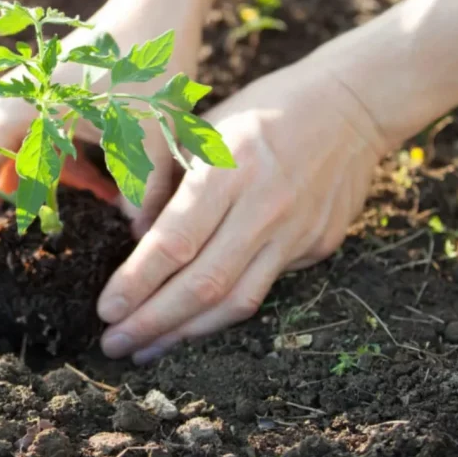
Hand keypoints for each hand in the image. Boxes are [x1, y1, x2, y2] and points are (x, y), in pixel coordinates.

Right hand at [0, 0, 203, 257]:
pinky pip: (36, 145)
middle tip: (12, 248)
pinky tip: (99, 186)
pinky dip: (56, 171)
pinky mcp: (47, 100)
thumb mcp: (146, 138)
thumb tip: (142, 250)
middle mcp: (11, 105)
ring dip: (31, 191)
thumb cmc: (146, 68)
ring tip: (68, 217)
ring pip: (8, 159)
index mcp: (18, 111)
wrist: (158, 10)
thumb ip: (142, 197)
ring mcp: (26, 101)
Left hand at [96, 61, 392, 363]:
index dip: (137, 282)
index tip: (107, 309)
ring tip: (147, 349)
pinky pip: (262, 290)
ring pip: (236, 301)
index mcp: (228, 168)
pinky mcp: (317, 247)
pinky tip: (193, 324)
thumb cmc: (263, 109)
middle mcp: (264, 206)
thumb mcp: (204, 126)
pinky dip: (222, 313)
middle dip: (152, 322)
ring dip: (186, 333)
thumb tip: (136, 236)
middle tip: (114, 344)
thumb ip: (165, 180)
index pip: (175, 241)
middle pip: (203, 283)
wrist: (350, 106)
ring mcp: (296, 232)